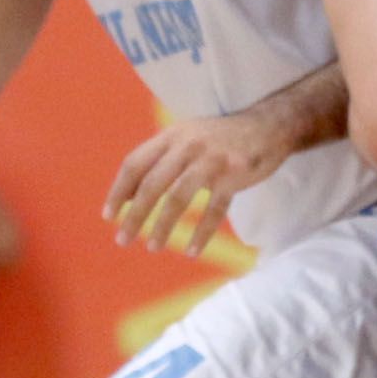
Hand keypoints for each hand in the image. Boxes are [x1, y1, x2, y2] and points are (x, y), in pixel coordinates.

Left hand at [103, 108, 293, 255]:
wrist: (267, 126)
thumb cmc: (218, 138)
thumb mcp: (184, 139)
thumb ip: (157, 161)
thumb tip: (128, 196)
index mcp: (170, 136)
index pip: (134, 164)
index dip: (119, 191)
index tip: (108, 216)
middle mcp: (188, 145)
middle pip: (152, 184)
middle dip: (135, 215)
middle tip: (123, 240)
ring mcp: (212, 160)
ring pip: (179, 197)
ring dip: (163, 226)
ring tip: (153, 247)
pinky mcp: (234, 175)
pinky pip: (215, 210)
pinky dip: (202, 232)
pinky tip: (192, 251)